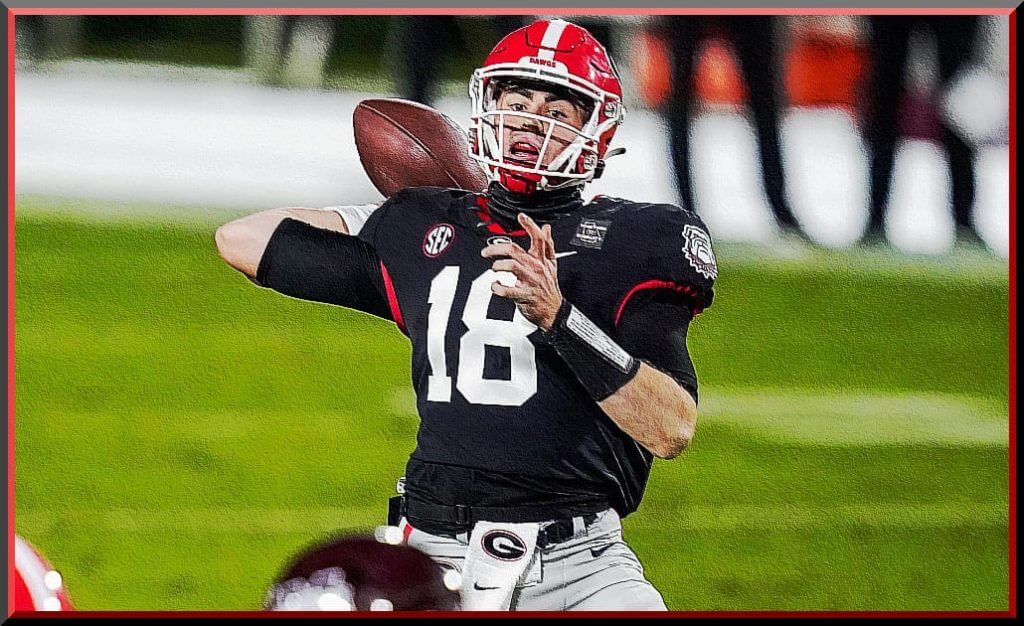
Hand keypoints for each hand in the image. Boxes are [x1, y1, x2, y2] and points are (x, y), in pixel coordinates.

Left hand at [481, 213, 563, 329]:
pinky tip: (495, 285)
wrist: (553, 311)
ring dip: (498, 265)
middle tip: (486, 251)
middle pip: (515, 250)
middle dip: (497, 248)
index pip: (539, 238)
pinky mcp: (524, 295)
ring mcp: (531, 281)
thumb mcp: (552, 264)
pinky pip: (508, 290)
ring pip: (512, 266)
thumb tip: (547, 228)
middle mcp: (536, 267)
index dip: (530, 225)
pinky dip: (497, 287)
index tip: (520, 216)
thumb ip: (548, 245)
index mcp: (542, 259)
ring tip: (494, 267)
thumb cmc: (549, 287)